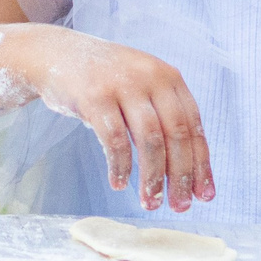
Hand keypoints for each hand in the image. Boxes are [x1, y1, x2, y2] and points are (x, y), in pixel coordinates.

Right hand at [8, 29, 212, 212]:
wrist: (56, 54)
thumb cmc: (103, 80)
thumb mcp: (140, 87)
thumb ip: (161, 117)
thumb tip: (183, 171)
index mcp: (168, 77)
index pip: (193, 126)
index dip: (200, 163)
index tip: (204, 194)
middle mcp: (150, 77)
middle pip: (176, 135)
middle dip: (180, 176)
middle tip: (180, 206)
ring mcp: (122, 85)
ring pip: (149, 140)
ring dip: (152, 177)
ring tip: (150, 202)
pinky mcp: (94, 96)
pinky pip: (114, 140)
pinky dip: (120, 166)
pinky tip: (119, 183)